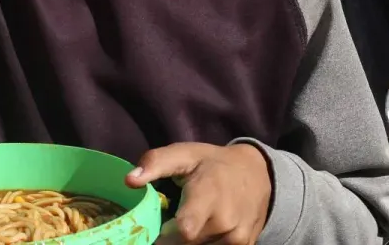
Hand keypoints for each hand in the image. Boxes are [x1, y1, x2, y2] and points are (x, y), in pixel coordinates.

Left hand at [127, 142, 271, 244]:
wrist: (259, 175)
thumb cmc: (213, 163)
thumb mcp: (185, 153)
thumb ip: (155, 163)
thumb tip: (129, 180)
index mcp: (209, 194)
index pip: (186, 230)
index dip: (166, 235)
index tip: (157, 228)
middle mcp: (226, 221)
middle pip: (187, 244)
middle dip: (174, 237)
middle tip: (174, 221)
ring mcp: (238, 239)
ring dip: (190, 242)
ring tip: (193, 222)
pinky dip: (205, 244)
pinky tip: (206, 230)